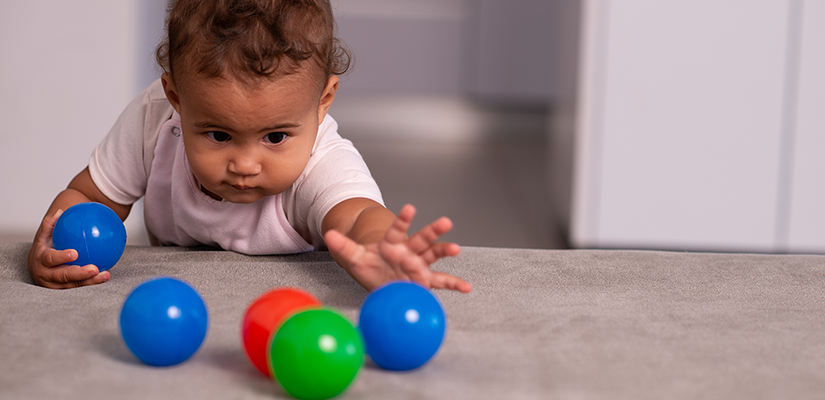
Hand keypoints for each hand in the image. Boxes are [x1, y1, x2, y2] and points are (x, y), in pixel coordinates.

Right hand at [28, 209, 109, 288]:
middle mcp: (45, 275)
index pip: (50, 258)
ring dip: (90, 281)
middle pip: (62, 276)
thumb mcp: (45, 234)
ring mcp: (54, 285)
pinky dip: (92, 282)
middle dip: (78, 274)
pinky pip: (79, 286)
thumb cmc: (46, 245)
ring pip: (73, 284)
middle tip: (94, 268)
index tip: (74, 253)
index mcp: (40, 260)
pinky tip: (106, 275)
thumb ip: (51, 223)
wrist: (40, 263)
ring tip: (105, 274)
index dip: (61, 257)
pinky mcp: (64, 289)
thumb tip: (61, 212)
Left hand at [325, 204, 471, 292]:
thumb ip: (344, 246)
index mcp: (392, 242)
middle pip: (422, 238)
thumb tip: (328, 233)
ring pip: (433, 255)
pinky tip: (467, 287)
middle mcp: (408, 251)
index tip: (410, 208)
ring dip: (445, 251)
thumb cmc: (370, 265)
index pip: (398, 229)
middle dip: (433, 230)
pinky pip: (441, 281)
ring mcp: (418, 264)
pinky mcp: (424, 280)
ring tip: (456, 248)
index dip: (404, 219)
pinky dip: (454, 284)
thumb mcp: (354, 257)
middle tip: (446, 221)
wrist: (379, 278)